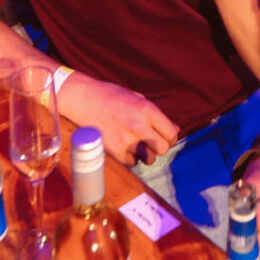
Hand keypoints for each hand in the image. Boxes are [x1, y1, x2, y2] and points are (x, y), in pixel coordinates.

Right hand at [57, 75, 179, 164]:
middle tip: (151, 143)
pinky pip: (132, 163)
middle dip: (159, 147)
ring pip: (149, 159)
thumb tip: (175, 131)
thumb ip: (156, 116)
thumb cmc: (111, 96)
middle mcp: (139, 125)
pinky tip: (123, 147)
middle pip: (163, 149)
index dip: (170, 137)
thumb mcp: (137, 98)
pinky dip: (130, 158)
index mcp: (147, 109)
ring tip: (136, 145)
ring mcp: (126, 139)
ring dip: (145, 154)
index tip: (164, 137)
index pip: (171, 133)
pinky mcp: (114, 151)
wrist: (83, 99)